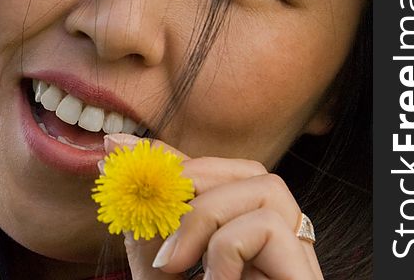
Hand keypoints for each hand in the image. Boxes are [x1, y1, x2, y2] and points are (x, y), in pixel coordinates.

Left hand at [101, 133, 322, 279]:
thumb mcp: (158, 268)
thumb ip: (146, 218)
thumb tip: (116, 156)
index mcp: (245, 238)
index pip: (215, 175)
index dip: (168, 155)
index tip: (114, 146)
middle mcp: (279, 245)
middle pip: (251, 170)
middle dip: (192, 176)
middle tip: (151, 206)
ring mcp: (299, 264)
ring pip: (266, 187)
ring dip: (204, 215)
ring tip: (173, 263)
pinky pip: (267, 228)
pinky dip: (224, 247)